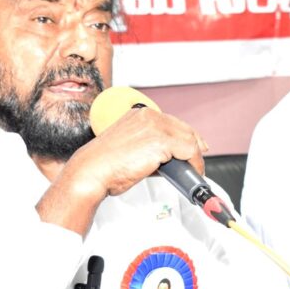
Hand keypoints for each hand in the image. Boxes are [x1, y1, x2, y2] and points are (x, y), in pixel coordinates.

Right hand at [65, 107, 206, 197]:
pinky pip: (189, 151)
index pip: (172, 122)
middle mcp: (148, 116)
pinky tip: (192, 174)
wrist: (92, 172)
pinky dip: (195, 164)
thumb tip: (169, 160)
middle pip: (184, 128)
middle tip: (197, 163)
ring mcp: (155, 127)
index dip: (187, 136)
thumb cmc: (104, 166)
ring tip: (193, 172)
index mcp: (138, 114)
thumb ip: (150, 149)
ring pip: (189, 140)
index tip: (195, 147)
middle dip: (195, 146)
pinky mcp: (161, 141)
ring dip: (194, 158)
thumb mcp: (129, 148)